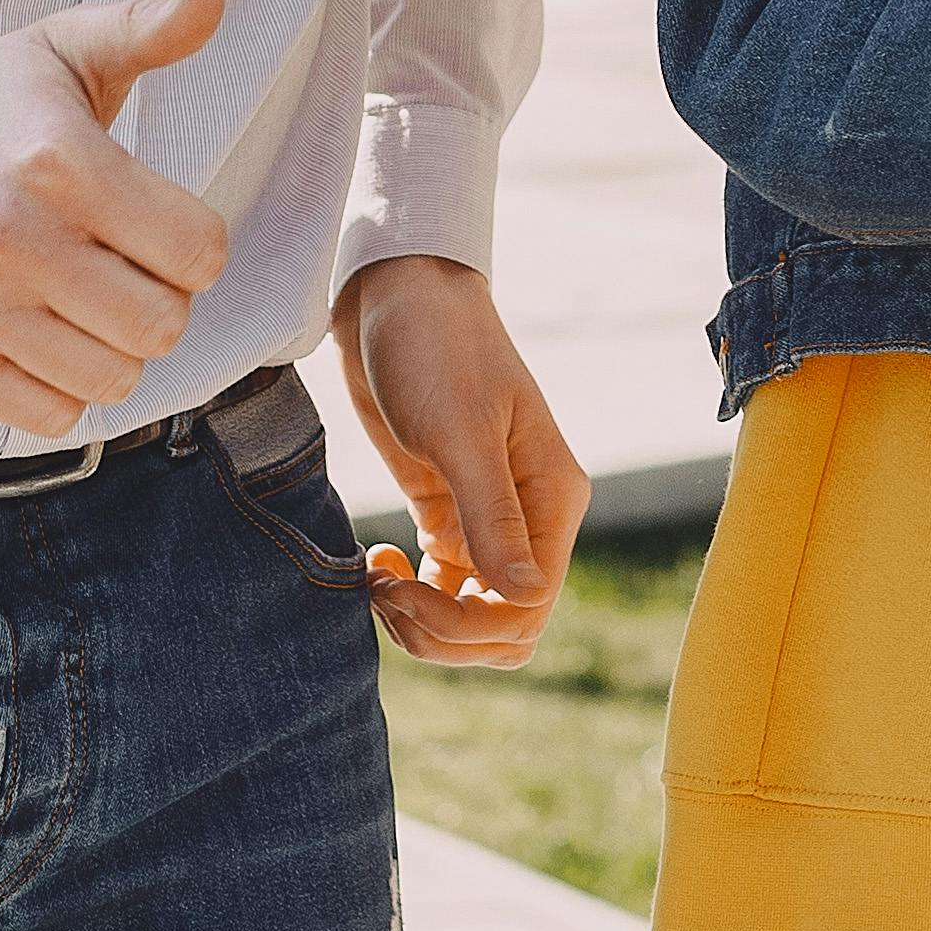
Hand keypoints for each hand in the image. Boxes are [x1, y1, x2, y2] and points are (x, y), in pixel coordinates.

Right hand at [0, 0, 236, 437]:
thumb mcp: (66, 47)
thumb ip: (147, 27)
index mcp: (59, 160)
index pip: (199, 253)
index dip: (195, 243)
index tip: (158, 223)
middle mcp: (9, 235)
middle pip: (162, 325)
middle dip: (161, 298)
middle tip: (123, 265)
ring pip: (112, 380)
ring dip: (114, 347)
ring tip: (83, 298)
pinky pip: (50, 416)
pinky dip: (62, 387)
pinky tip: (43, 334)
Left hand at [334, 253, 590, 669]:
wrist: (395, 298)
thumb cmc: (435, 349)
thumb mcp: (461, 432)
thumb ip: (493, 518)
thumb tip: (524, 602)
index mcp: (553, 500)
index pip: (529, 608)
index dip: (467, 624)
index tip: (406, 590)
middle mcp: (530, 517)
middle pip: (506, 627)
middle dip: (443, 632)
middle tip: (386, 593)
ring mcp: (488, 518)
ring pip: (472, 615)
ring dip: (423, 620)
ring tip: (377, 580)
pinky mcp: (447, 511)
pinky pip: (444, 587)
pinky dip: (411, 595)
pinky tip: (379, 562)